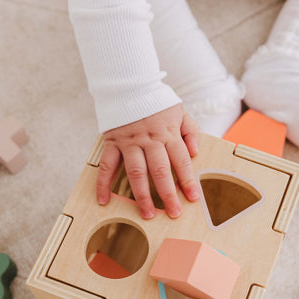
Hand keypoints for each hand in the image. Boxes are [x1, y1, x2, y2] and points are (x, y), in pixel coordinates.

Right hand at [97, 104, 200, 219]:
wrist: (129, 83)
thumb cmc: (156, 101)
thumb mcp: (180, 111)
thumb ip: (190, 131)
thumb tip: (195, 152)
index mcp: (168, 133)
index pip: (181, 160)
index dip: (188, 180)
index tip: (193, 198)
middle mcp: (149, 139)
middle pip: (160, 171)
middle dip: (167, 194)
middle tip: (173, 213)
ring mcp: (129, 142)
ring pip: (136, 172)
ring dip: (141, 195)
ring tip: (147, 214)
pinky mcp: (112, 142)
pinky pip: (107, 165)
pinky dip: (103, 184)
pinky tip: (103, 200)